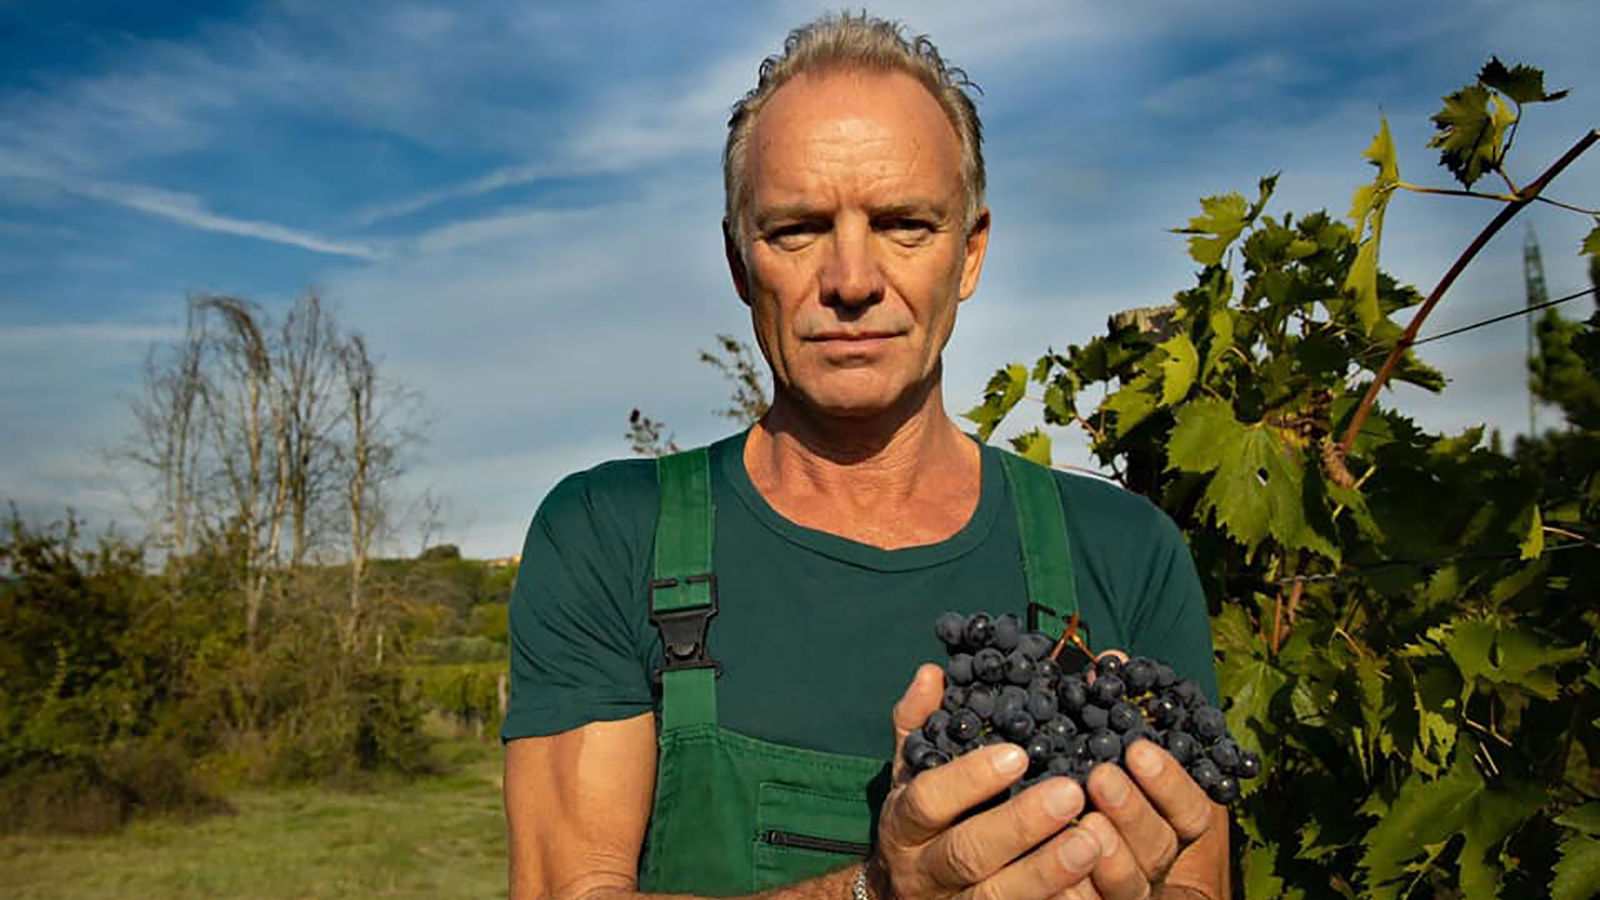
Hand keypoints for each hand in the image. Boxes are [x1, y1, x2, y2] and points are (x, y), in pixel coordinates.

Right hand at [872, 664, 1105, 899]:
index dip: (969, 779)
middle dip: (1019, 826)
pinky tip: (1094, 881)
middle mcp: (924, 871)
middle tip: (1070, 793)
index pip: (929, 800)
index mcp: (904, 825)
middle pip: (968, 854)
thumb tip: (933, 673)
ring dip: (1047, 870)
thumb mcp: (909, 772)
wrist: (902, 898)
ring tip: (1094, 840)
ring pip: (998, 897)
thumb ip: (919, 724)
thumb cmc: (921, 819)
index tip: (1017, 753)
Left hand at [1060, 653, 1224, 898]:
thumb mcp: (1097, 746)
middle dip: (1135, 811)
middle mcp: (1147, 860)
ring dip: (1110, 857)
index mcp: (1163, 820)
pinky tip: (1051, 879)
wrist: (1044, 847)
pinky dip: (1069, 894)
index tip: (1138, 749)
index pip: (1191, 811)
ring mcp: (1117, 889)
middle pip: (1159, 848)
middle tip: (1101, 776)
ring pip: (1128, 886)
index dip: (1170, 783)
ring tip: (1084, 826)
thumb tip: (1112, 661)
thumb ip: (1112, 709)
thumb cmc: (1082, 784)